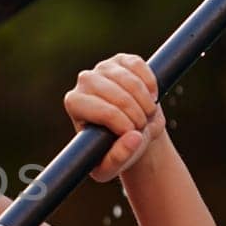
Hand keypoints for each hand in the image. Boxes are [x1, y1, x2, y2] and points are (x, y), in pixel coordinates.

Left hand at [63, 54, 165, 182]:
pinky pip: (139, 65)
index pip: (101, 110)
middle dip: (135, 114)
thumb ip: (118, 158)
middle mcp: (85, 81)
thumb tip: (133, 138)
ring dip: (145, 101)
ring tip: (146, 115)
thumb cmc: (115, 151)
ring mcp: (104, 68)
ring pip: (130, 80)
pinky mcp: (122, 60)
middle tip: (142, 127)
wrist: (131, 132)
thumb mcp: (111, 166)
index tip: (132, 135)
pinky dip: (150, 83)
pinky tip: (151, 96)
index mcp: (74, 103)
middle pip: (116, 94)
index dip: (122, 124)